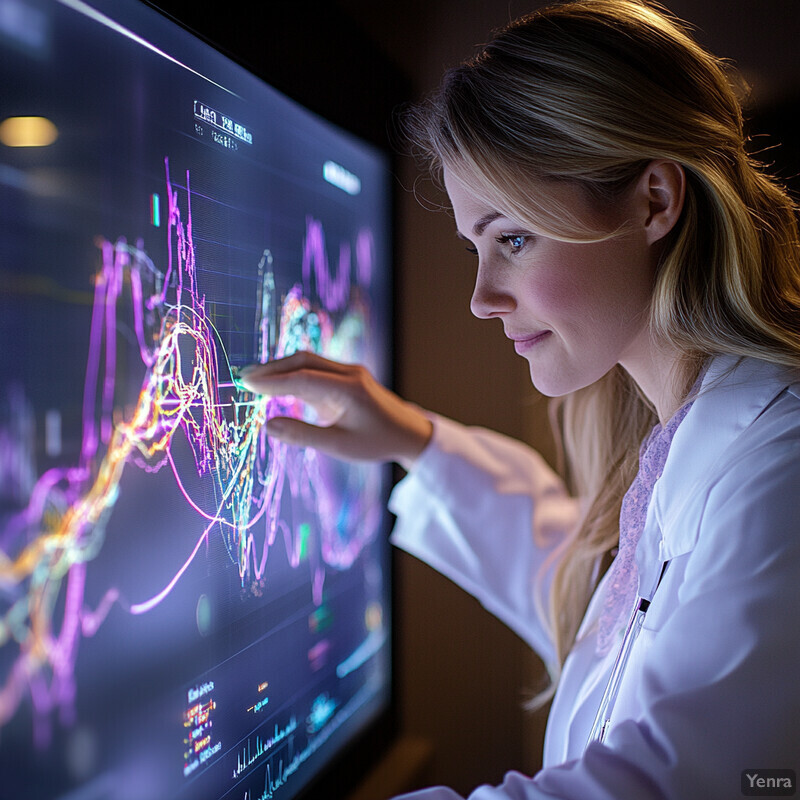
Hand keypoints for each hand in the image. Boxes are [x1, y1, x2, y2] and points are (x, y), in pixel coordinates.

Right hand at [238, 352, 432, 466]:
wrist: (407, 432)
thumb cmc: (376, 442)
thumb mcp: (339, 446)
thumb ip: (303, 436)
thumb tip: (268, 426)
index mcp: (349, 389)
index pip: (302, 379)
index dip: (272, 382)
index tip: (246, 384)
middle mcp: (348, 374)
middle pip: (303, 361)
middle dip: (271, 368)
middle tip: (243, 377)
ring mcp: (347, 372)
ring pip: (307, 362)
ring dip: (280, 369)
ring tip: (252, 380)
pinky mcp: (344, 377)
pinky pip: (314, 370)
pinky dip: (292, 375)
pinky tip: (274, 384)